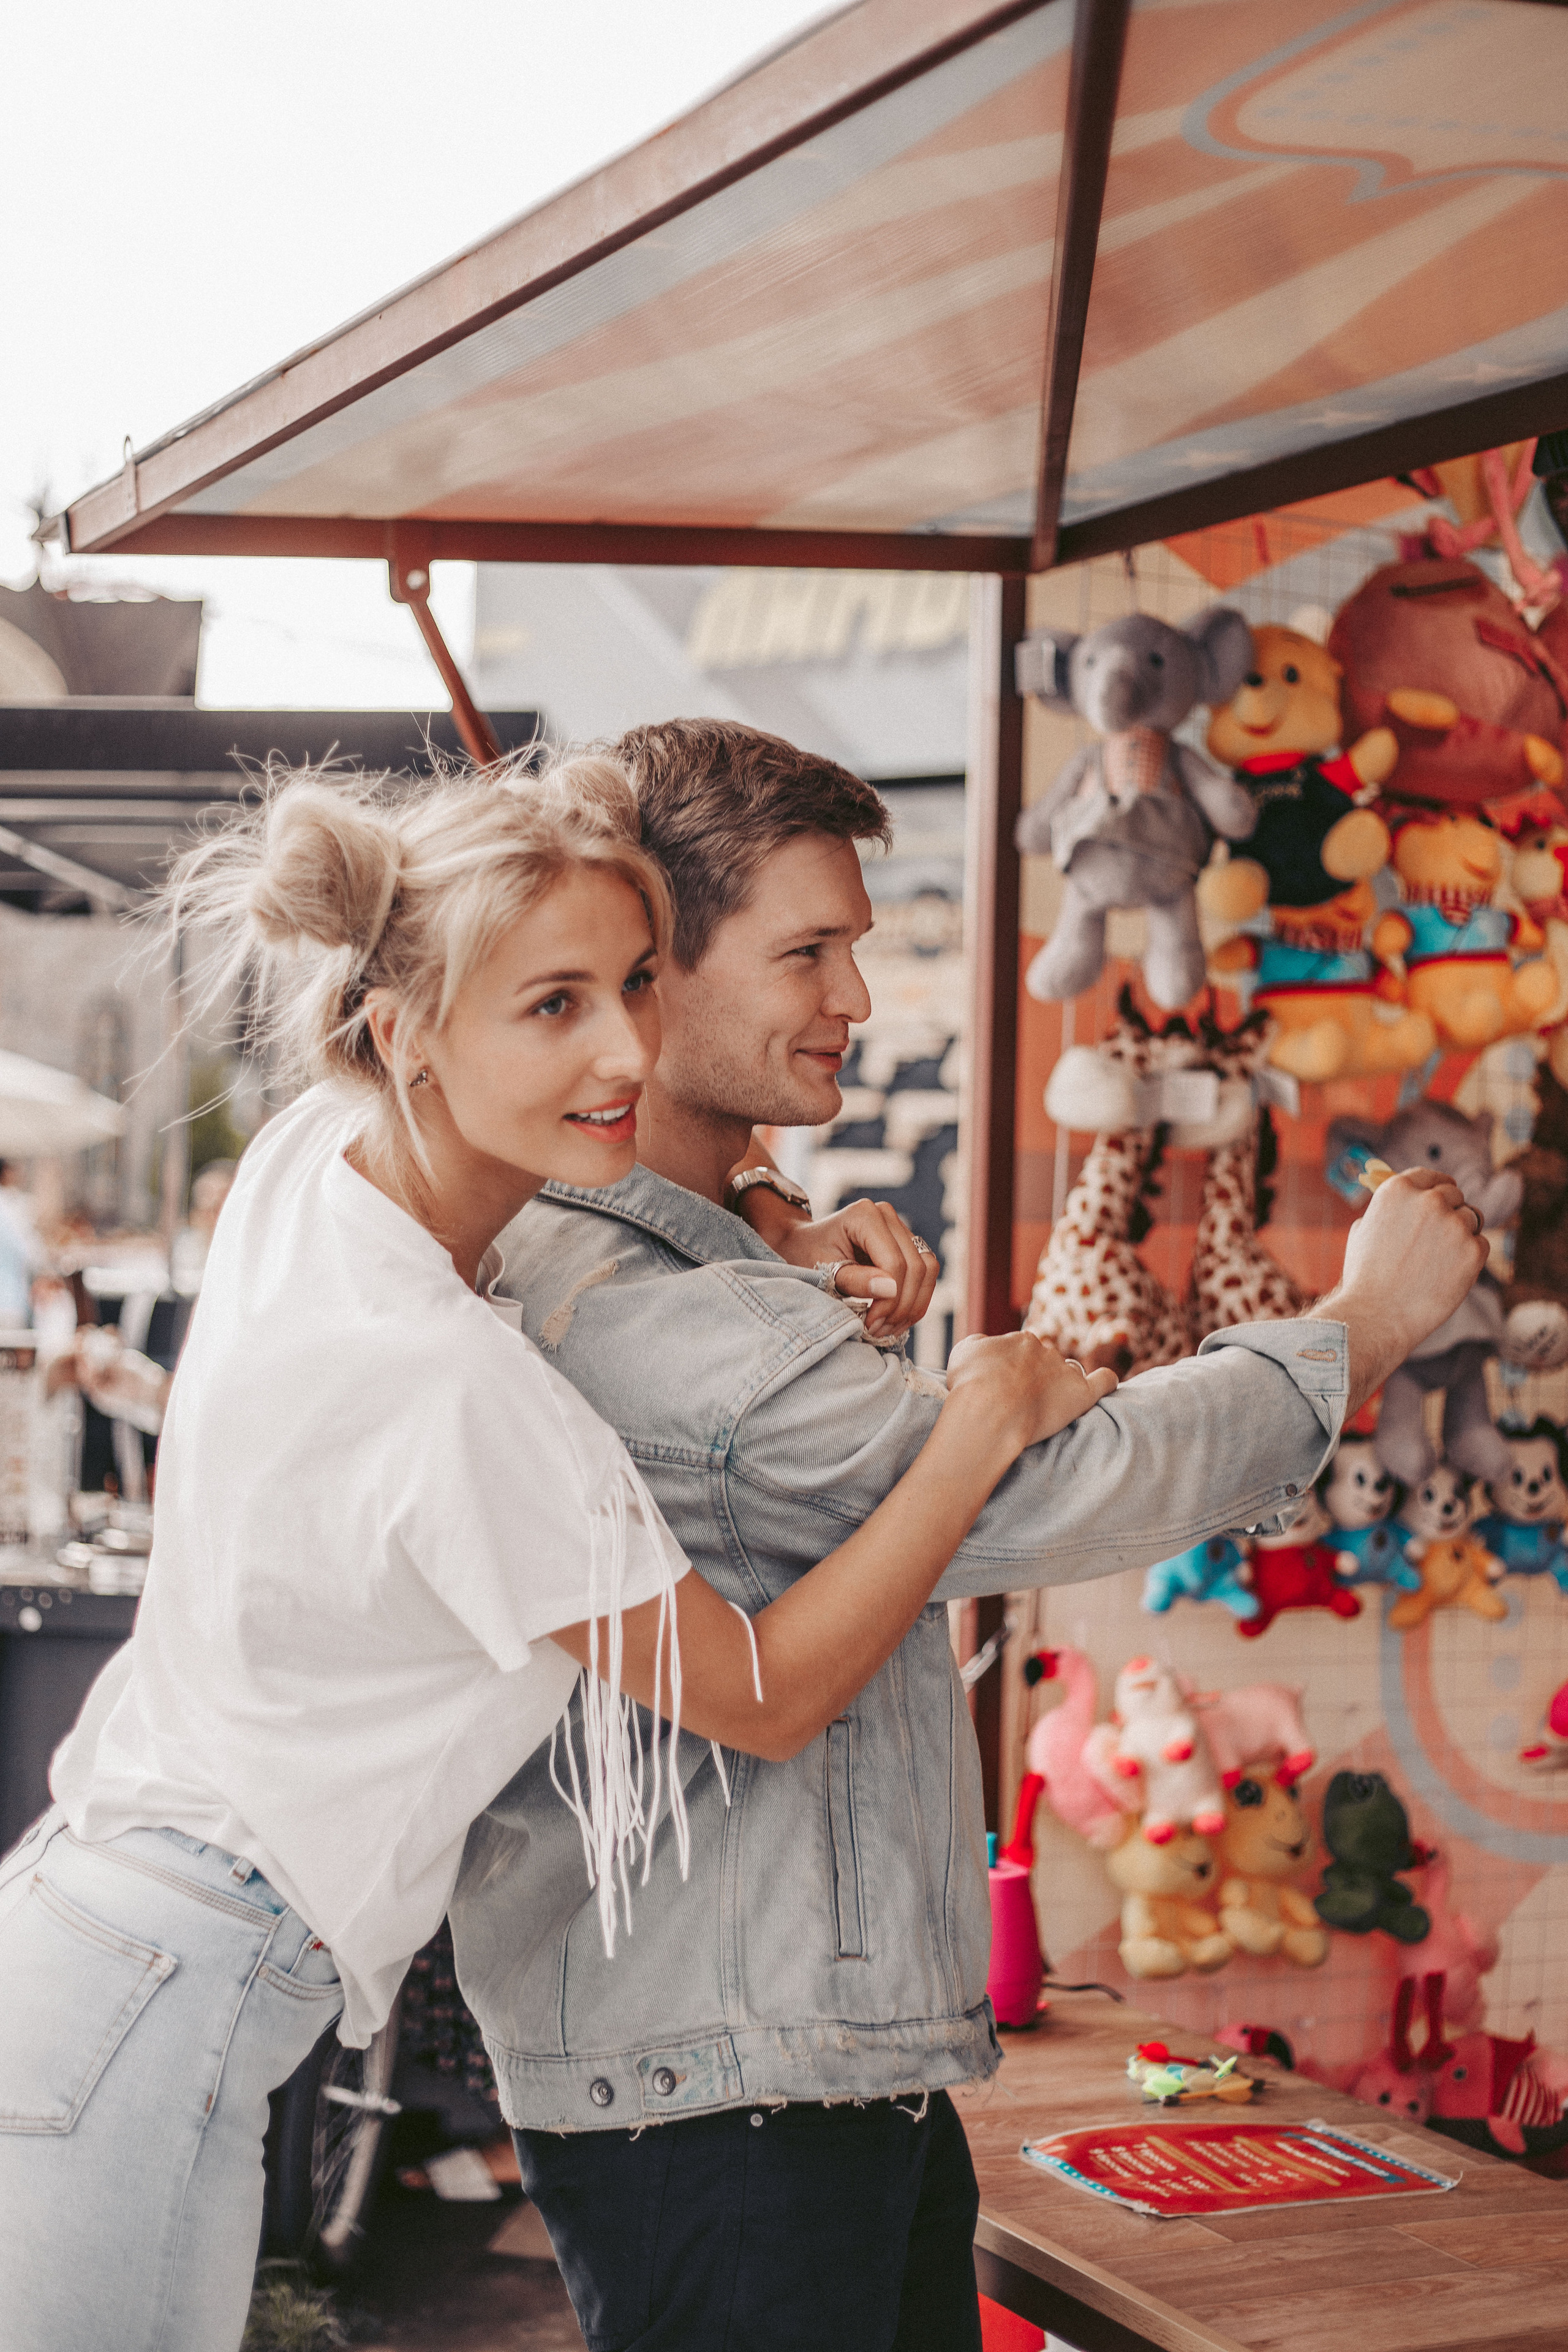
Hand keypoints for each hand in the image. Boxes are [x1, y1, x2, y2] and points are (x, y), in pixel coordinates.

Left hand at [770, 1199, 941, 1336]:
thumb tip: (890, 1290)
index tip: (871, 1324)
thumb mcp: (823, 1271)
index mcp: (865, 1215)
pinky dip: (916, 1299)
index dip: (889, 1299)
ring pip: (928, 1270)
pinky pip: (925, 1273)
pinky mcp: (906, 1244)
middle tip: (880, 1332)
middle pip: (917, 1267)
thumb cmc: (806, 1255)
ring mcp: (900, 1227)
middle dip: (902, 1306)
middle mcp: (887, 1215)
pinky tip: (896, 1319)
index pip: (895, 1263)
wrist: (802, 1243)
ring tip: (889, 1328)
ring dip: (914, 1305)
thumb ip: (855, 1280)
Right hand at [943, 1330, 1116, 1461]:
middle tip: (1018, 1403)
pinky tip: (1105, 1384)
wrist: (989, 1409)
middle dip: (1035, 1378)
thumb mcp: (963, 1353)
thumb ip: (980, 1344)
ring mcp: (1065, 1371)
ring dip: (1062, 1382)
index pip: (1021, 1352)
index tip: (1002, 1390)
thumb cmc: (970, 1383)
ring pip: (1069, 1371)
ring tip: (1050, 1403)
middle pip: (1045, 1362)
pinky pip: (1105, 1381)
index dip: (1011, 1371)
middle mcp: (1045, 1350)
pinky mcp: (1082, 1394)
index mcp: (1020, 1341)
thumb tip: (989, 1345)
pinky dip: (1106, 1381)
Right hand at [1320, 1167, 1487, 1414]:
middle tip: (1441, 1237)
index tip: (1442, 1197)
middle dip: (1450, 1212)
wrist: (1377, 1315)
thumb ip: (1389, 1211)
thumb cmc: (1365, 1278)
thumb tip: (1407, 1205)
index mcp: (1398, 1189)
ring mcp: (1454, 1224)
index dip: (1437, 1187)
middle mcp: (1429, 1200)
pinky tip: (1448, 1275)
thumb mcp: (1364, 1231)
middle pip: (1454, 1195)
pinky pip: (1481, 1245)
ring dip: (1462, 1234)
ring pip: (1471, 1219)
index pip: (1430, 1177)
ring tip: (1440, 1261)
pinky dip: (1469, 1258)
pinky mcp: (1474, 1250)